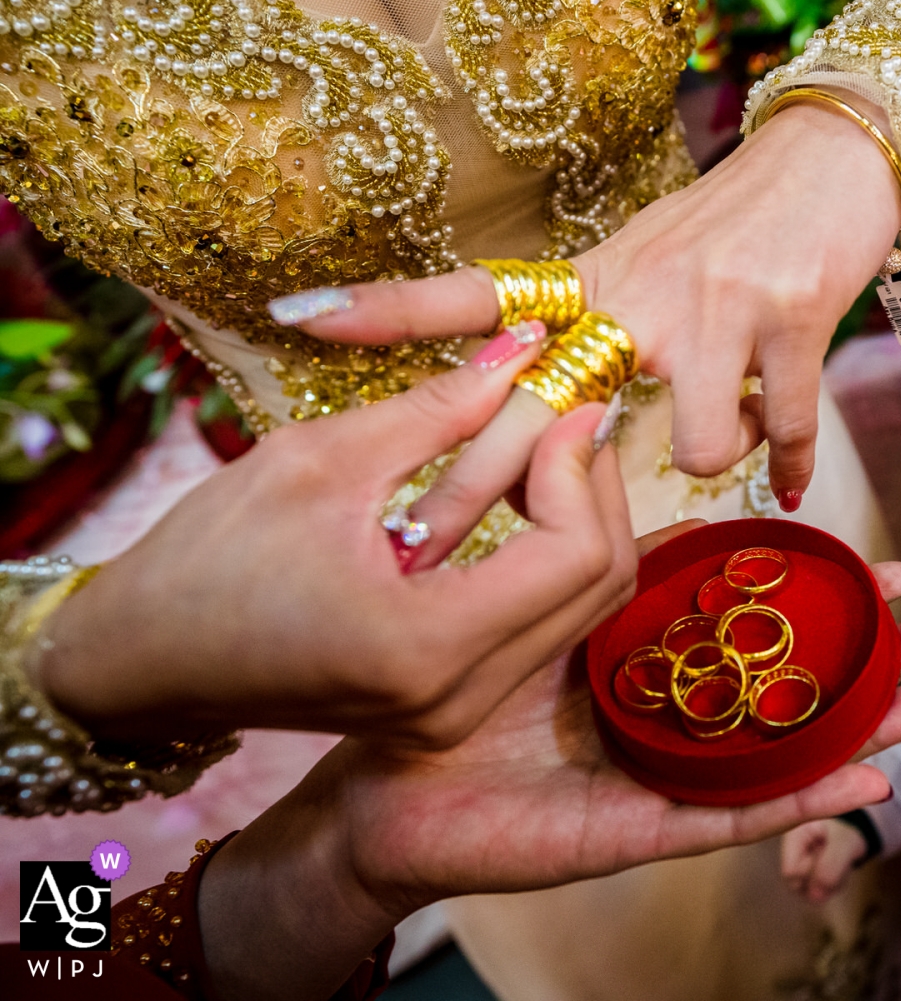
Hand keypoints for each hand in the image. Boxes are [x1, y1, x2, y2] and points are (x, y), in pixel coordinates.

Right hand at [40, 342, 636, 750]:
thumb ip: (437, 407)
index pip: (575, 556)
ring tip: (541, 443)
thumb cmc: (203, 560)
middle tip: (568, 410)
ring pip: (578, 611)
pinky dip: (544, 561)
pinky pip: (538, 629)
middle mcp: (456, 701)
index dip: (582, 466)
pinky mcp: (447, 711)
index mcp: (424, 645)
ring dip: (577, 522)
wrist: (139, 661)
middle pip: (598, 587)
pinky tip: (515, 496)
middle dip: (596, 488)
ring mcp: (455, 717)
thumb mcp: (319, 461)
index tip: (563, 397)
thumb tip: (525, 347)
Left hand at [198, 558, 900, 1000]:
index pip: (757, 616)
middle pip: (792, 680)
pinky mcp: (637, 827)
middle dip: (872, 656)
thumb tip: (596, 434)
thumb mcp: (513, 586)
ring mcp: (666, 770)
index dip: (824, 593)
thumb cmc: (441, 684)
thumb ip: (563, 525)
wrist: (384, 785)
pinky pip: (728, 814)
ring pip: (784, 747)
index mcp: (653, 649)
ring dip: (866, 726)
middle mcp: (676, 709)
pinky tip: (863, 781)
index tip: (889, 561)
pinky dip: (797, 800)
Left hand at [288, 100, 900, 508]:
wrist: (832, 163)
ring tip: (732, 430)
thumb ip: (593, 327)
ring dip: (712, 453)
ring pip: (689, 445)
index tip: (300, 315)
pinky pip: (776, 430)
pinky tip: (786, 485)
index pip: (476, 293)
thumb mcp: (642, 261)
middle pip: (544, 407)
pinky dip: (784, 464)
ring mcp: (713, 310)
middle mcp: (639, 293)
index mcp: (594, 279)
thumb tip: (550, 403)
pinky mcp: (787, 326)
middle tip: (419, 554)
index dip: (388, 306)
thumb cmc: (734, 222)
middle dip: (477, 491)